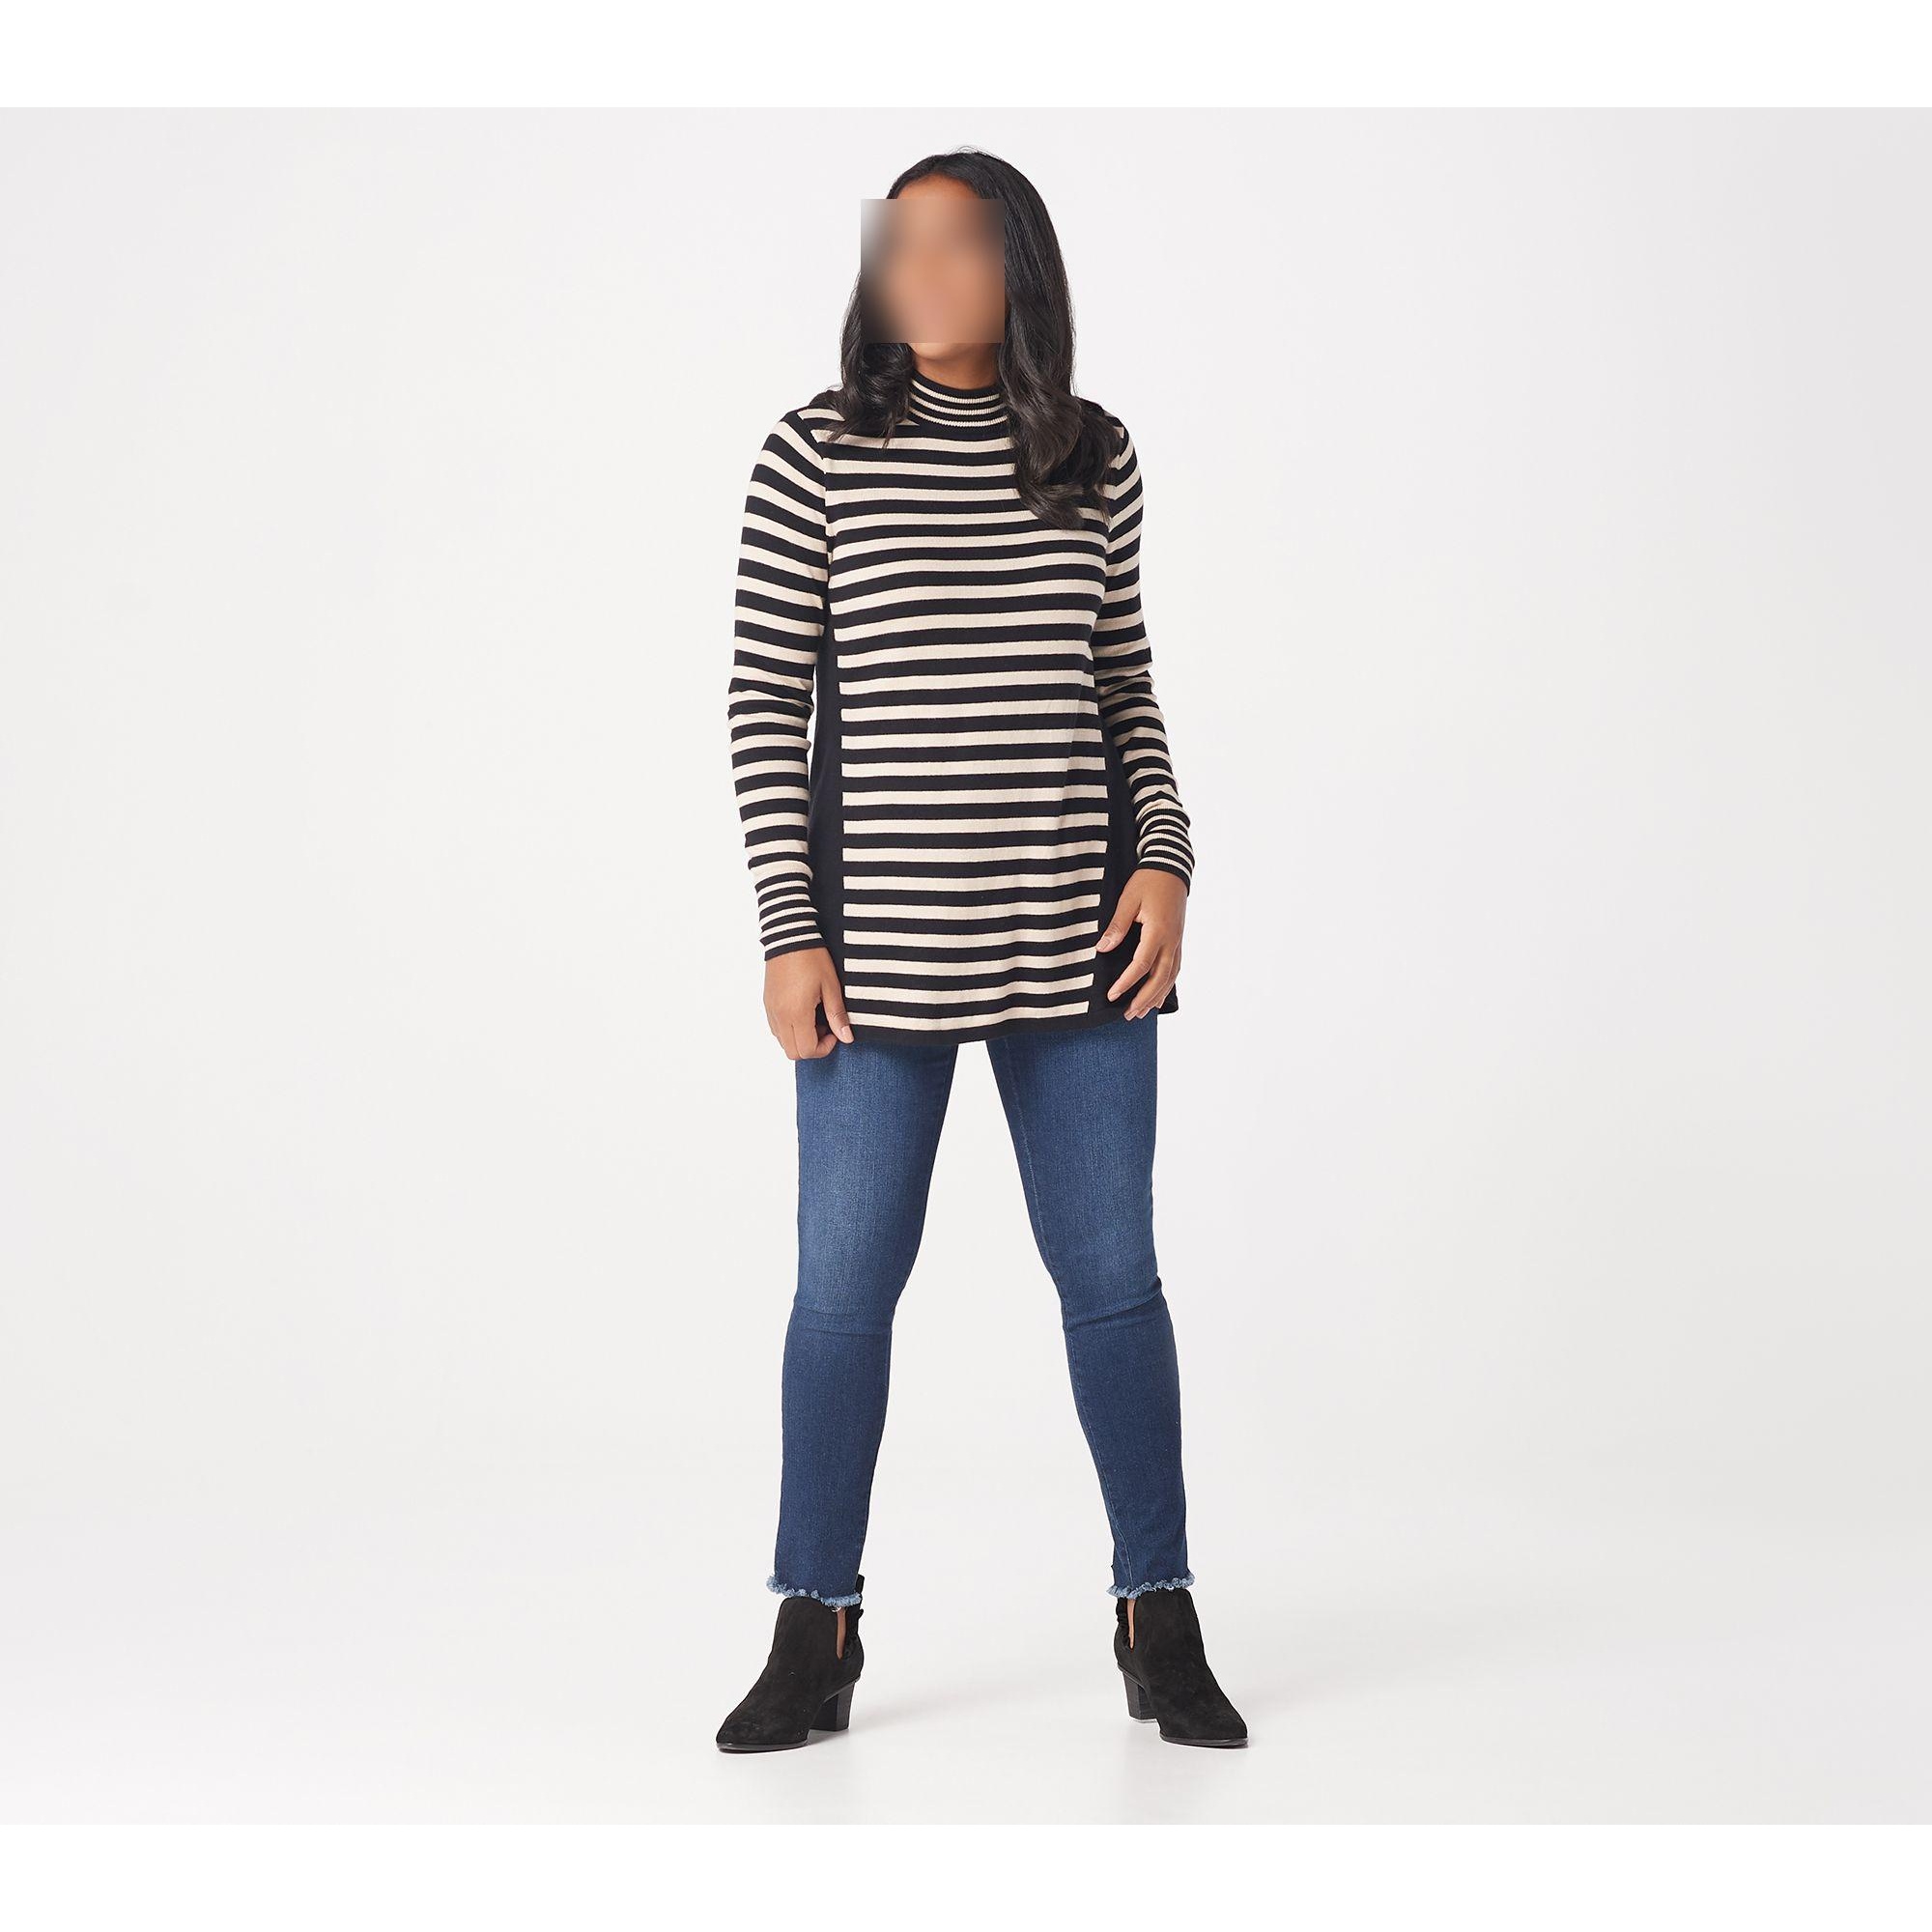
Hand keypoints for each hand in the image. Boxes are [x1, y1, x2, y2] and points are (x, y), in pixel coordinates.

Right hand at [764, 947, 854, 1059]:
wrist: (788, 936)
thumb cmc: (812, 958)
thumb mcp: (831, 986)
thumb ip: (837, 1015)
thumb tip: (846, 1038)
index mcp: (796, 1013)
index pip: (807, 1050)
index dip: (824, 1047)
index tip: (835, 1031)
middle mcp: (779, 1016)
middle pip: (793, 1052)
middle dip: (812, 1046)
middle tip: (826, 1027)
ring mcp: (771, 1010)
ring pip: (783, 1042)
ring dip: (800, 1038)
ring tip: (815, 1017)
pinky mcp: (767, 1003)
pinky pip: (776, 1028)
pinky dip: (790, 1029)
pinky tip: (802, 1011)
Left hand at [1096, 868, 1186, 1019]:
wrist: (1171, 868)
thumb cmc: (1148, 881)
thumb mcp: (1128, 900)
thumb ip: (1117, 926)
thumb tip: (1102, 948)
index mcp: (1158, 931)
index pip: (1141, 965)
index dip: (1126, 982)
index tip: (1111, 995)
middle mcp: (1171, 941)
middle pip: (1160, 978)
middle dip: (1143, 999)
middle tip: (1127, 1015)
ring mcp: (1177, 942)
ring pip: (1170, 977)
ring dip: (1156, 997)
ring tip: (1142, 1013)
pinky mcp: (1178, 940)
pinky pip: (1175, 969)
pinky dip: (1166, 986)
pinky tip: (1159, 997)